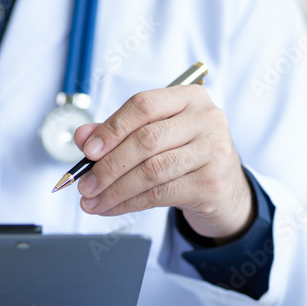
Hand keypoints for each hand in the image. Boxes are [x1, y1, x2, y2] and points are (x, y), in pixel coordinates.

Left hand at [72, 84, 255, 242]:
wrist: (224, 189)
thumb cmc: (184, 156)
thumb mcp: (154, 137)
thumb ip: (118, 133)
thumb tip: (82, 136)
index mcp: (189, 97)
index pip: (143, 105)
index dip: (111, 128)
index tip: (87, 151)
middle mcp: (206, 119)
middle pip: (146, 140)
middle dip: (108, 166)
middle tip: (85, 184)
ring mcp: (213, 151)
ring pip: (152, 171)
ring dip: (115, 190)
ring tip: (93, 201)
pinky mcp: (212, 183)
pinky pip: (161, 194)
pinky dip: (130, 203)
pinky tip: (113, 208)